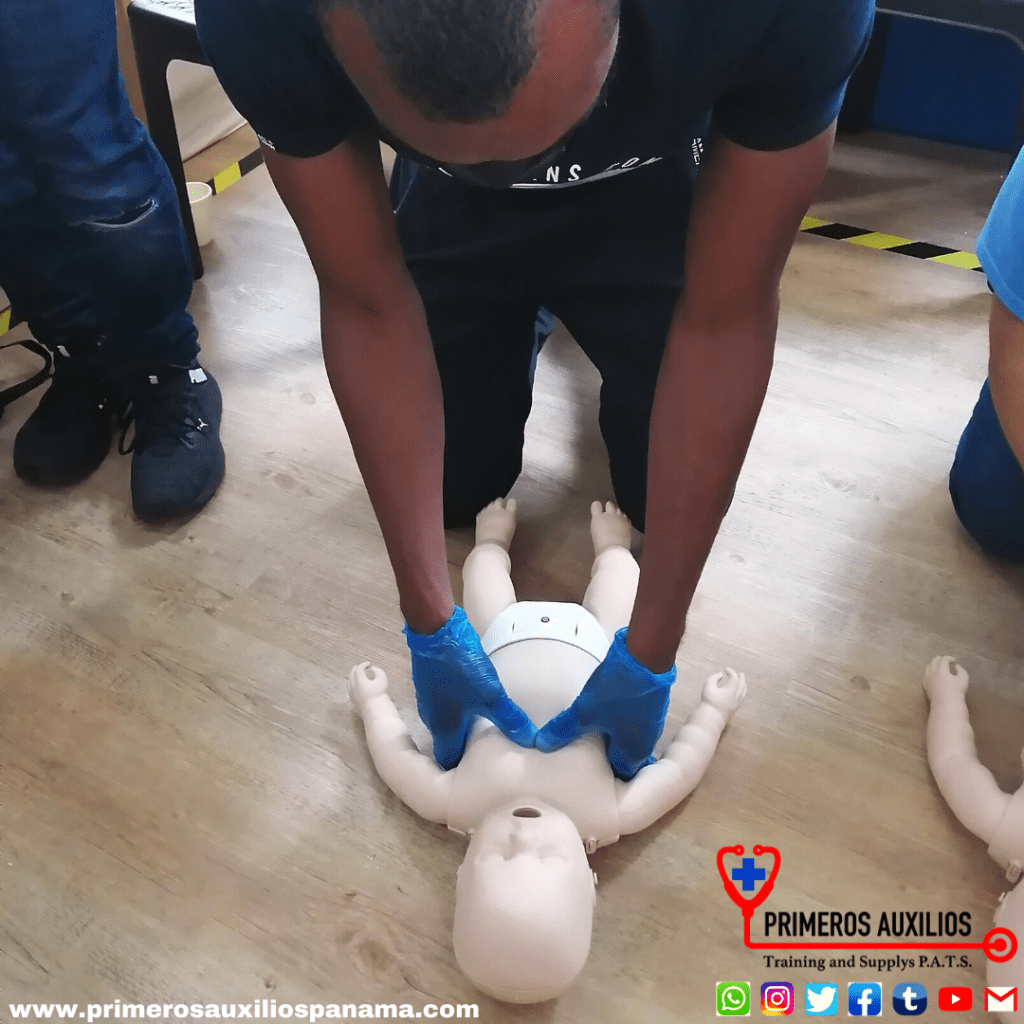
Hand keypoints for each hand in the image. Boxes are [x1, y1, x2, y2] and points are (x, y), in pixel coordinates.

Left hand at [348, 662, 389, 712]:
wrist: (376, 709)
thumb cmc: (380, 694)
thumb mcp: (382, 680)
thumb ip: (378, 671)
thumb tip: (372, 668)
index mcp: (359, 681)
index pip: (359, 669)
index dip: (363, 664)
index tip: (369, 664)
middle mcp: (353, 686)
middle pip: (351, 674)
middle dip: (356, 669)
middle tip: (361, 666)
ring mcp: (351, 693)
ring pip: (348, 681)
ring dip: (352, 675)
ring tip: (356, 673)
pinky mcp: (352, 699)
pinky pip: (349, 688)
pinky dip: (351, 683)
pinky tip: (354, 683)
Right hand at [404, 606, 536, 768]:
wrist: (435, 628)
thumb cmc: (463, 667)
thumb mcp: (491, 695)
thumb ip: (510, 719)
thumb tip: (532, 742)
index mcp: (445, 727)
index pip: (448, 760)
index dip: (463, 769)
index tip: (479, 773)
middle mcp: (432, 717)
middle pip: (447, 741)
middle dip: (464, 749)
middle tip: (484, 754)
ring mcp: (428, 697)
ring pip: (446, 721)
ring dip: (461, 727)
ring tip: (482, 730)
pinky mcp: (429, 681)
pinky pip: (444, 704)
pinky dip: (457, 708)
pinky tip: (472, 702)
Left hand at [535, 628, 675, 779]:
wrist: (645, 656)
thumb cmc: (616, 692)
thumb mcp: (584, 712)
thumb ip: (564, 730)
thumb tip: (541, 744)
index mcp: (633, 751)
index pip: (620, 773)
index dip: (602, 772)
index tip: (586, 769)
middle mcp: (647, 741)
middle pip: (625, 754)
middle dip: (607, 753)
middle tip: (586, 749)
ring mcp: (652, 720)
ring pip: (629, 735)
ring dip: (614, 733)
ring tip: (594, 729)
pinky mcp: (652, 702)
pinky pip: (633, 717)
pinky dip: (620, 716)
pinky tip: (607, 708)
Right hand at [701, 668, 746, 717]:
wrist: (711, 718)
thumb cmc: (709, 701)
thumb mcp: (708, 686)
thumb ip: (714, 677)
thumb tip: (721, 675)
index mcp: (731, 690)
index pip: (735, 678)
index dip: (731, 672)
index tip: (726, 669)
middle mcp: (736, 696)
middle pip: (742, 685)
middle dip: (742, 678)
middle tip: (741, 673)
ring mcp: (736, 704)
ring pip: (743, 693)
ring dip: (743, 686)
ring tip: (743, 682)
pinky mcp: (734, 709)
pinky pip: (741, 698)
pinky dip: (741, 692)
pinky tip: (738, 693)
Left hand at [923, 655, 968, 699]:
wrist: (946, 704)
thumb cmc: (957, 691)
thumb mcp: (963, 679)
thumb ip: (961, 670)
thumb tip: (956, 666)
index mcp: (941, 669)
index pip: (943, 660)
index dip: (949, 658)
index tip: (954, 660)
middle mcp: (932, 673)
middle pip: (934, 662)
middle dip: (939, 659)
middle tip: (944, 659)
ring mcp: (927, 679)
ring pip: (928, 668)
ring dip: (933, 664)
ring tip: (937, 664)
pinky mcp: (926, 686)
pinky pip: (925, 675)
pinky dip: (929, 671)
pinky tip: (931, 673)